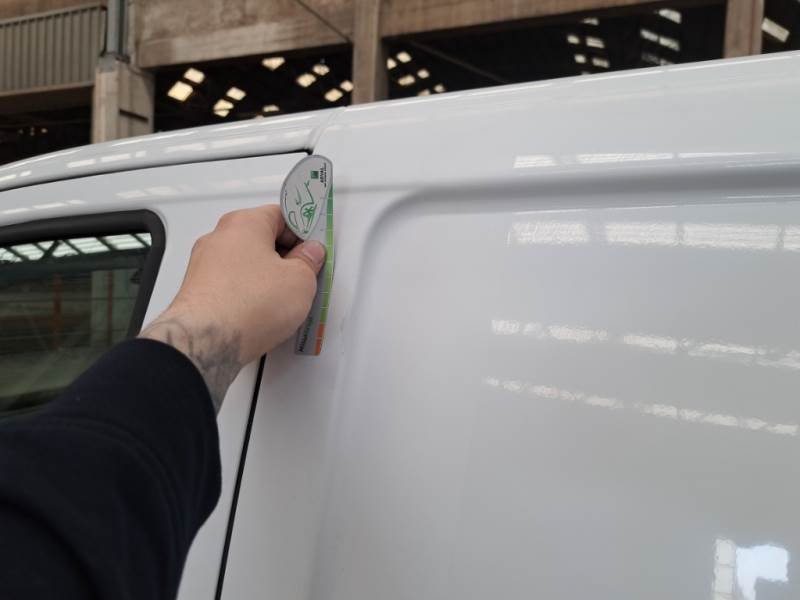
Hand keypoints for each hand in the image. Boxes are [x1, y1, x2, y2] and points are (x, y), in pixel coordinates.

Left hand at [139, 205, 324, 410]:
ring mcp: (205, 265)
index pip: (281, 214)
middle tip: (303, 274)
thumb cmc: (245, 305)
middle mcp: (219, 238)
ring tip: (283, 299)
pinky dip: (248, 295)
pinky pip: (232, 285)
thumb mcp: (300, 280)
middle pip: (261, 239)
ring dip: (265, 278)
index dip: (303, 231)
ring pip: (245, 264)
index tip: (314, 245)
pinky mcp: (198, 291)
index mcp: (244, 223)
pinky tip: (261, 312)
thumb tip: (310, 254)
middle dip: (285, 256)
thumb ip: (309, 261)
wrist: (207, 341)